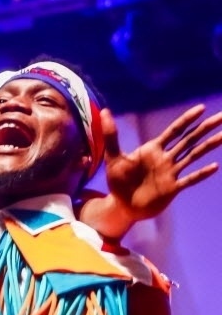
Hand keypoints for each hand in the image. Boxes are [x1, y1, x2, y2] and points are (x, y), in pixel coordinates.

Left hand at [102, 104, 221, 221]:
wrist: (121, 205)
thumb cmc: (118, 181)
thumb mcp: (113, 158)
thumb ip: (111, 135)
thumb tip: (104, 111)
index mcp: (153, 149)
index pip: (174, 131)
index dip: (187, 120)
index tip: (201, 108)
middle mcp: (166, 159)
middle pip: (189, 140)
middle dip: (205, 128)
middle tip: (221, 117)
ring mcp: (171, 173)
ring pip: (193, 156)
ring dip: (208, 146)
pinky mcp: (172, 188)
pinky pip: (189, 179)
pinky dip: (201, 174)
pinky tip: (215, 167)